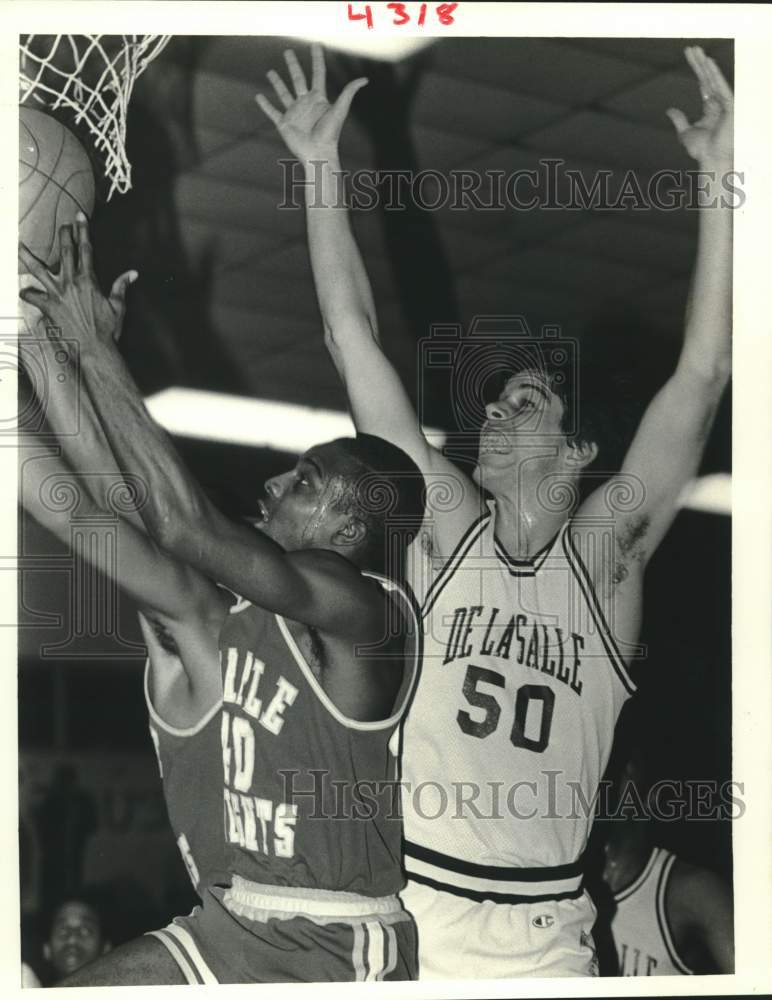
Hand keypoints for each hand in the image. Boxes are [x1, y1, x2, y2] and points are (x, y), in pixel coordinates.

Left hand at [19, 213, 137, 349]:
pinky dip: (27, 294)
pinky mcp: (48, 307)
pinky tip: (25, 292)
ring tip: (17, 243)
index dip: (82, 230)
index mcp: (89, 280)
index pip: (86, 249)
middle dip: (64, 234)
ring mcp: (57, 294)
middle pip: (65, 251)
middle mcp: (71, 283)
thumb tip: (132, 273)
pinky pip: (32, 297)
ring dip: (27, 255)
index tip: (79, 216)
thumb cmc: (108, 329)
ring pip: (38, 269)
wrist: (95, 348)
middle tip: (63, 223)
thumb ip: (121, 287)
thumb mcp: (118, 306)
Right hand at [256, 45, 366, 162]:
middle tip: (288, 52)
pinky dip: (265, 105)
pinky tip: (258, 97)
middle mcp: (305, 103)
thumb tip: (365, 79)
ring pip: (283, 92)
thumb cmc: (330, 134)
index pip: (318, 73)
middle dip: (293, 65)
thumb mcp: (340, 111)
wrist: (317, 154)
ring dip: (277, 82)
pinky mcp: (284, 123)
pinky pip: (272, 111)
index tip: (316, 45)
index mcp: (318, 98)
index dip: (317, 58)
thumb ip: (348, 93)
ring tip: (270, 72)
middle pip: (298, 78)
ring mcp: (294, 112)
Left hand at [667, 46, 732, 165]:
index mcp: (711, 107)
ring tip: (697, 51)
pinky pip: (722, 86)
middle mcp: (719, 102)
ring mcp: (726, 103)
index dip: (697, 69)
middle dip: (699, 63)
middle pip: (708, 78)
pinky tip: (708, 63)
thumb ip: (680, 120)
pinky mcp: (730, 105)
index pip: (703, 83)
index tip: (690, 56)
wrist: (712, 160)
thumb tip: (670, 110)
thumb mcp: (685, 134)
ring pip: (714, 79)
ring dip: (705, 65)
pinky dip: (715, 75)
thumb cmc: (702, 151)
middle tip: (691, 48)